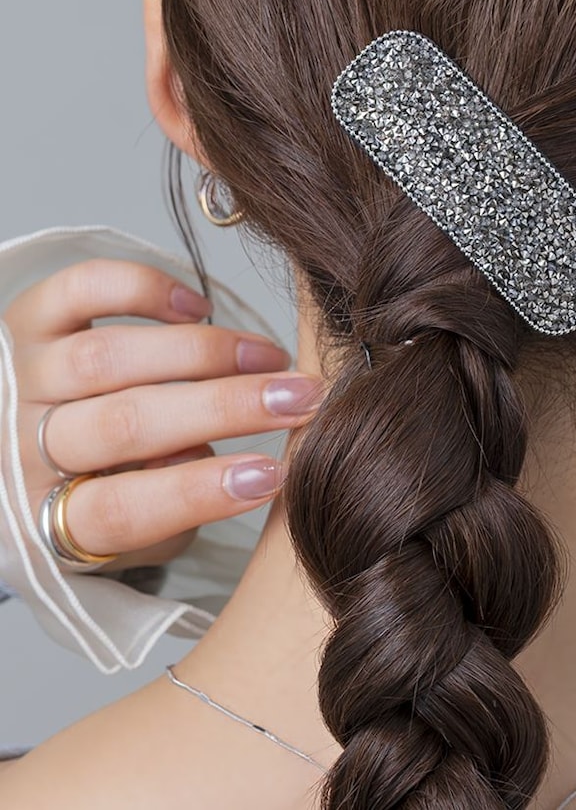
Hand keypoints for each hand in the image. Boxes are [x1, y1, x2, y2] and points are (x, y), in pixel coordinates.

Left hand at [3, 258, 322, 570]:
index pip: (120, 509)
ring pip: (110, 357)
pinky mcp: (28, 320)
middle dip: (225, 407)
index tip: (273, 473)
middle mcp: (24, 446)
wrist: (23, 457)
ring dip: (205, 352)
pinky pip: (81, 290)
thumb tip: (216, 457)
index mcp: (48, 517)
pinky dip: (144, 290)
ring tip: (269, 357)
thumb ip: (175, 516)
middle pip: (126, 424)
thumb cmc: (101, 495)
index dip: (199, 491)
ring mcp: (24, 377)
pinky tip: (196, 307)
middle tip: (299, 399)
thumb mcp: (139, 536)